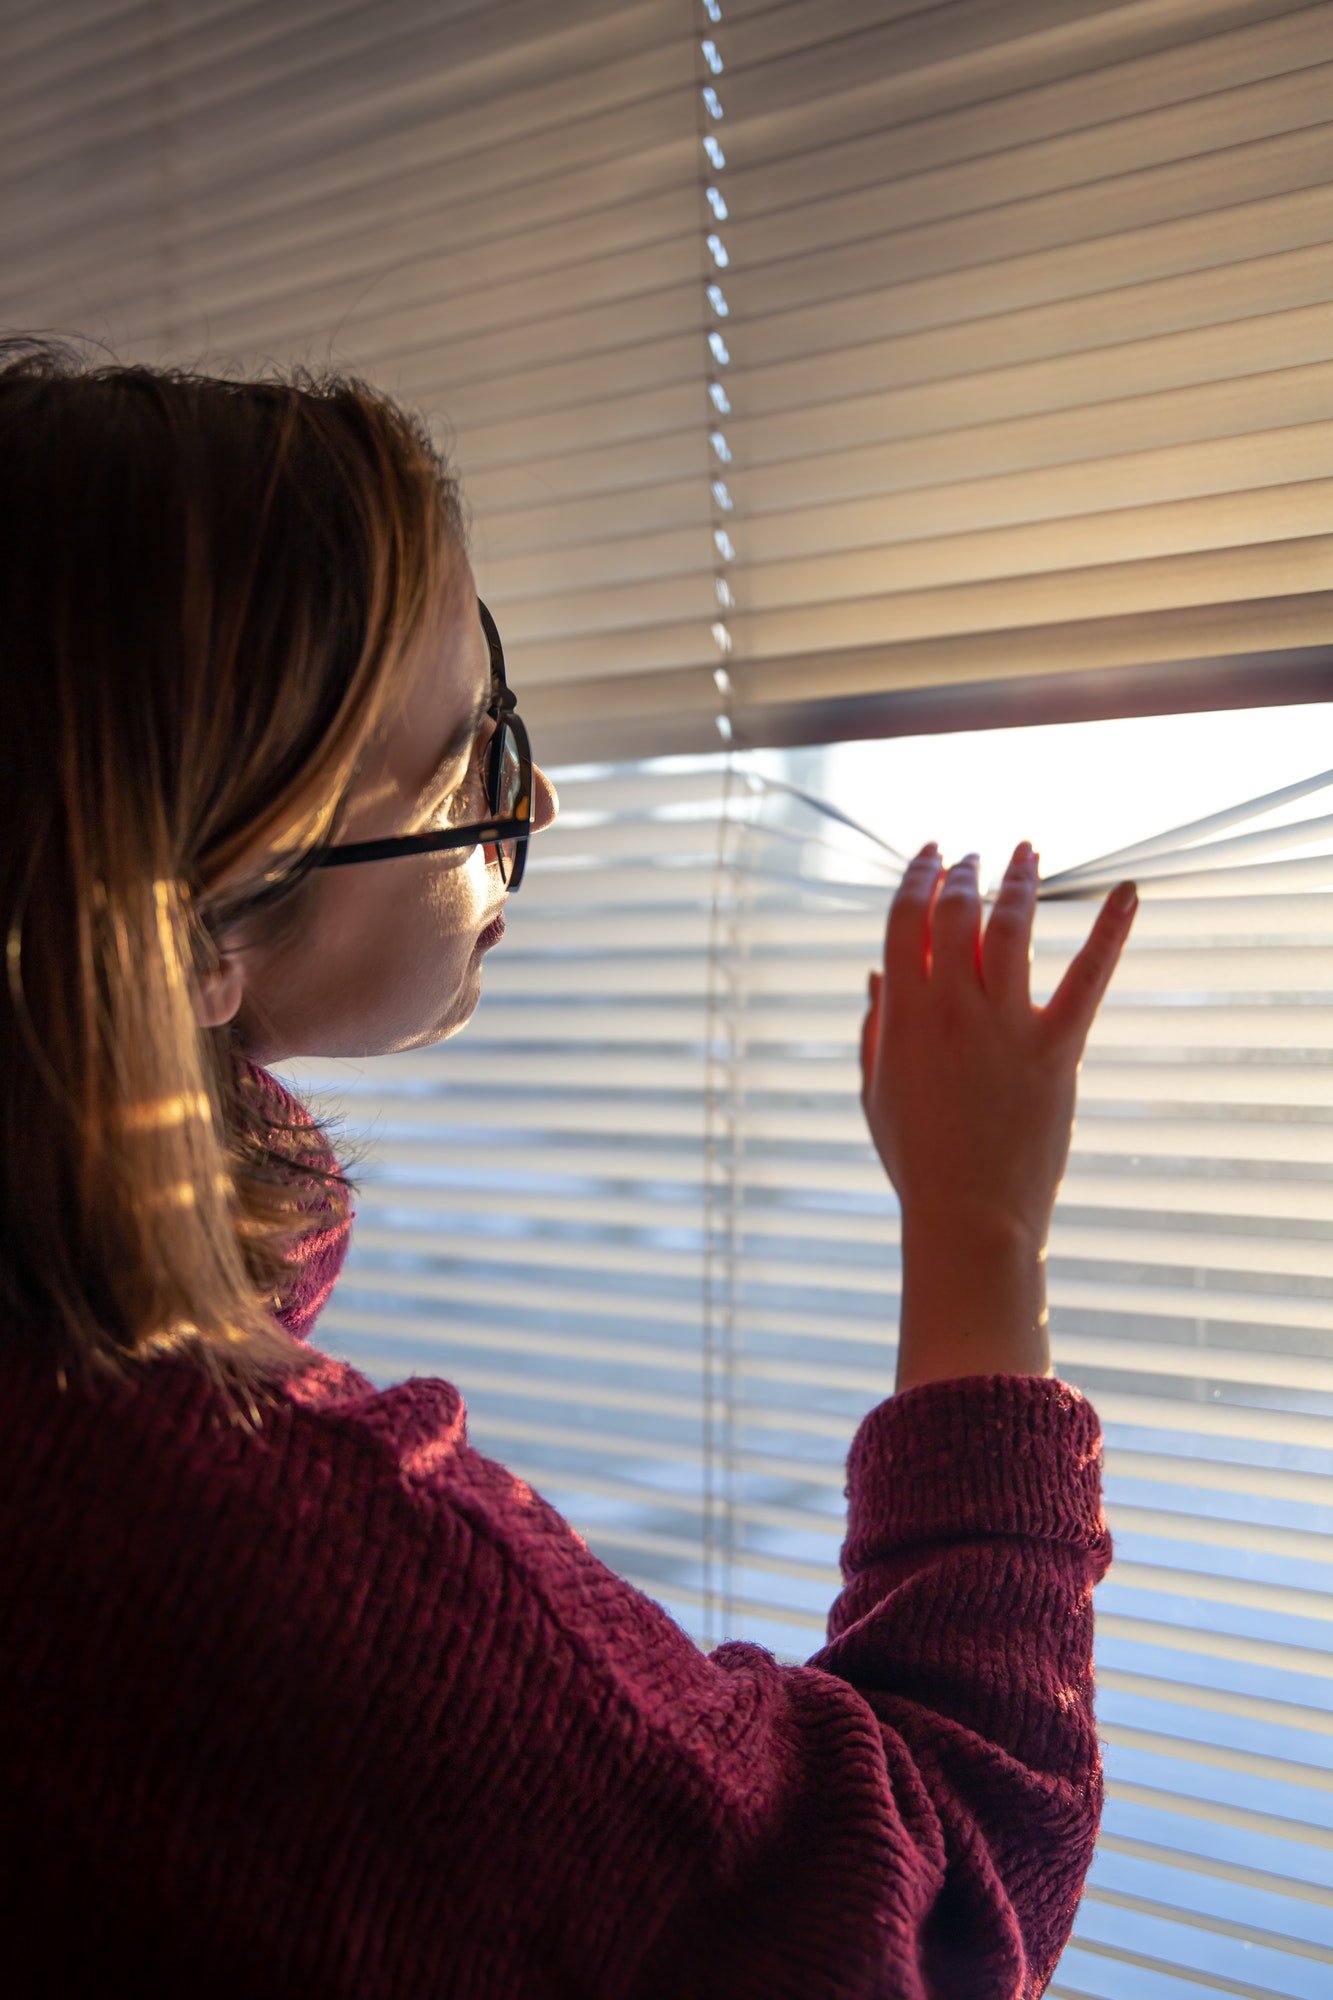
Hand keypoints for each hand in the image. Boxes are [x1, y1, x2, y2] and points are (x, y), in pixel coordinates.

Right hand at [860, 842, 1137, 1253]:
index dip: (917, 877)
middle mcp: (953, 1009)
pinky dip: (1112, 930)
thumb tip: (875, 974)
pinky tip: (1128, 890)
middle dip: (962, 872)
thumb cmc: (919, 1160)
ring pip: (1013, 927)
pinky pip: (1089, 976)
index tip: (929, 856)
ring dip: (1019, 880)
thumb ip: (875, 1029)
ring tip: (1025, 852)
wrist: (971, 1216)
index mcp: (902, 1016)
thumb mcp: (878, 1092)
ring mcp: (1007, 1025)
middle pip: (955, 912)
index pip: (904, 920)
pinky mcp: (1057, 1048)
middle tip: (971, 857)